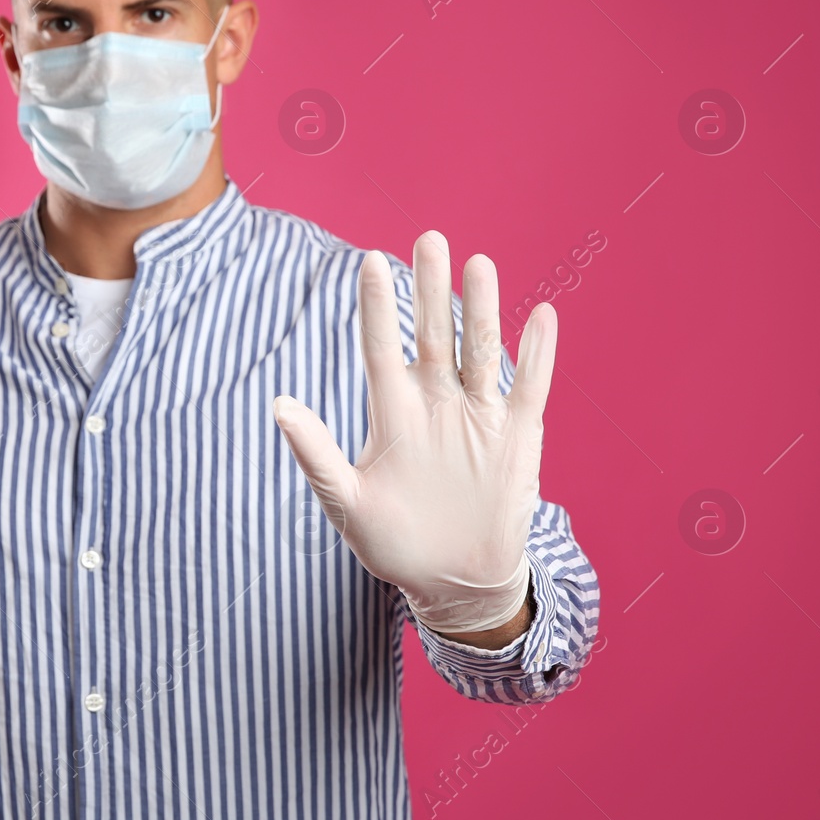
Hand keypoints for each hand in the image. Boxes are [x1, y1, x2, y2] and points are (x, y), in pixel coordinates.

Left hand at [272, 232, 557, 635]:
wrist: (454, 581)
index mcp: (393, 412)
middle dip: (430, 289)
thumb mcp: (347, 503)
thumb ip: (317, 456)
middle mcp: (435, 402)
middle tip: (429, 238)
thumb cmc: (393, 542)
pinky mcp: (517, 435)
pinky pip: (529, 387)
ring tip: (478, 263)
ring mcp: (478, 416)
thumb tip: (279, 406)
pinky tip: (540, 315)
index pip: (381, 348)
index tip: (369, 261)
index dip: (376, 307)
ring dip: (480, 310)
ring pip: (480, 350)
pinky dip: (536, 354)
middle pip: (432, 335)